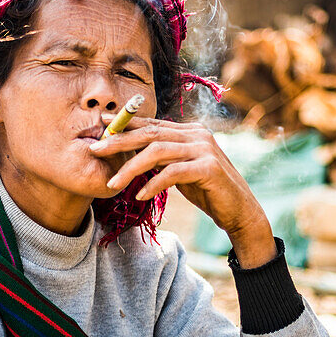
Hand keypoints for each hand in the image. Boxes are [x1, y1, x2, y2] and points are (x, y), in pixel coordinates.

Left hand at [89, 117, 276, 267]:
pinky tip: (140, 195)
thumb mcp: (180, 170)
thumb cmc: (208, 192)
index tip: (100, 124)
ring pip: (157, 151)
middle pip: (150, 133)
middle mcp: (197, 134)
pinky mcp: (209, 168)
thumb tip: (134, 150)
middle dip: (119, 141)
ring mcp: (204, 149)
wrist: (239, 212)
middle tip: (95, 150)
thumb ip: (163, 158)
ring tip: (112, 183)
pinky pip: (173, 173)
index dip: (125, 124)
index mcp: (189, 131)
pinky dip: (153, 183)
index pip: (151, 124)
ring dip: (131, 168)